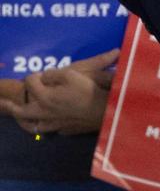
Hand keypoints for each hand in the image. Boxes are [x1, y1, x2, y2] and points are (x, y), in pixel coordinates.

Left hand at [0, 49, 118, 135]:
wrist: (105, 110)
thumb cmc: (88, 89)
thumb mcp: (73, 73)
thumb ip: (55, 74)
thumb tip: (44, 75)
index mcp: (45, 96)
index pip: (31, 82)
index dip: (35, 76)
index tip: (42, 74)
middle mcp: (46, 112)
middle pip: (23, 111)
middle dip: (13, 106)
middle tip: (5, 104)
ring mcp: (56, 123)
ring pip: (36, 125)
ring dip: (28, 122)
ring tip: (25, 119)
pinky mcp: (68, 129)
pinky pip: (55, 130)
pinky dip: (51, 127)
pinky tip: (53, 124)